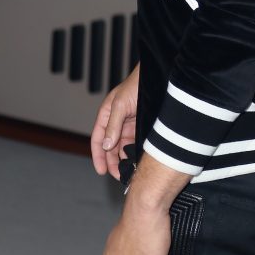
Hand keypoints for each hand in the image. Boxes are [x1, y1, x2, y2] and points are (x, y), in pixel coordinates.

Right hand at [90, 64, 139, 179]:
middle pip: (110, 148)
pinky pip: (135, 143)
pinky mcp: (140, 128)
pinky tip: (139, 161)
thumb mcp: (120, 104)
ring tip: (129, 171)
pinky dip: (135, 153)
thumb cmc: (135, 85)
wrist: (156, 78)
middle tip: (118, 176)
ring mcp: (128, 126)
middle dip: (112, 162)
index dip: (98, 156)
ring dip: (124, 159)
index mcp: (106, 116)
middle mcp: (116, 123)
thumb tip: (106, 146)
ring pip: (123, 148)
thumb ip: (113, 125)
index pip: (98, 140)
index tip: (101, 171)